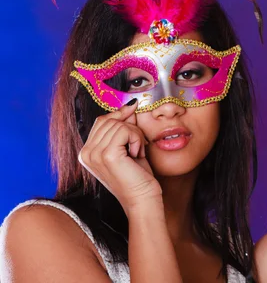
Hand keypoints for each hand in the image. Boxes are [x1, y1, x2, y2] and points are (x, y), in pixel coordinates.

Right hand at [78, 99, 161, 214]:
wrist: (142, 199)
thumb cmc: (137, 177)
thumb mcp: (129, 147)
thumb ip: (125, 127)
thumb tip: (129, 105)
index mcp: (86, 152)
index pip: (101, 120)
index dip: (119, 114)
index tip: (133, 109)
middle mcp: (85, 153)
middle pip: (109, 119)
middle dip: (130, 127)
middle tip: (138, 146)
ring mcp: (94, 154)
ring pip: (119, 124)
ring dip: (135, 134)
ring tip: (136, 152)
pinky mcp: (107, 155)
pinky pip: (125, 130)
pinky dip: (137, 138)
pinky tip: (136, 154)